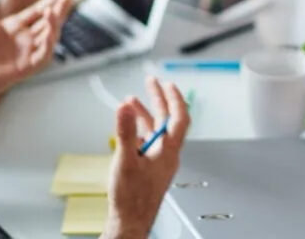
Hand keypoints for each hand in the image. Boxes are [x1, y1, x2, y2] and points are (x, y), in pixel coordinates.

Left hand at [0, 0, 71, 99]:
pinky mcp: (26, 67)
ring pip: (49, 38)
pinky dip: (48, 44)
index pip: (38, 12)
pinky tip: (49, 32)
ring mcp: (27, 53)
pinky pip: (43, 55)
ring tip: (54, 11)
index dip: (49, 2)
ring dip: (54, 25)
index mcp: (15, 27)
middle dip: (58, 10)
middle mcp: (24, 39)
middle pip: (48, 22)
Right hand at [103, 77, 190, 238]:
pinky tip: (128, 128)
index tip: (167, 83)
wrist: (130, 222)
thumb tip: (125, 108)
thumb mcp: (126, 160)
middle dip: (159, 99)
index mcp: (168, 150)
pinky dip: (139, 130)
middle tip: (152, 82)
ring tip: (131, 101)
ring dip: (145, 114)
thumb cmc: (133, 199)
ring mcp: (159, 161)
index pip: (180, 117)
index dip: (175, 98)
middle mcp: (167, 154)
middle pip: (168, 120)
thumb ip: (125, 132)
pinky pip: (148, 142)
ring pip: (156, 131)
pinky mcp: (150, 168)